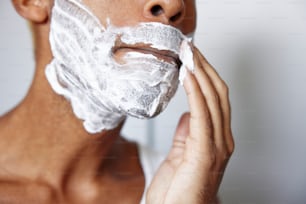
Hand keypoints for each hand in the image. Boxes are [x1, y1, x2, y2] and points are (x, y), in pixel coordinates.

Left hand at [146, 46, 233, 203]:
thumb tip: (188, 115)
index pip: (214, 100)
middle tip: (191, 49)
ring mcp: (216, 145)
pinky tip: (188, 76)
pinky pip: (202, 114)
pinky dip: (195, 91)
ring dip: (201, 73)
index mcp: (215, 141)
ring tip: (189, 55)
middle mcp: (221, 140)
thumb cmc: (177, 192)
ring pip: (213, 99)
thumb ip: (187, 135)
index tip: (192, 59)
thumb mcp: (181, 157)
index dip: (205, 76)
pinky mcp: (204, 151)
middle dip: (205, 68)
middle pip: (217, 94)